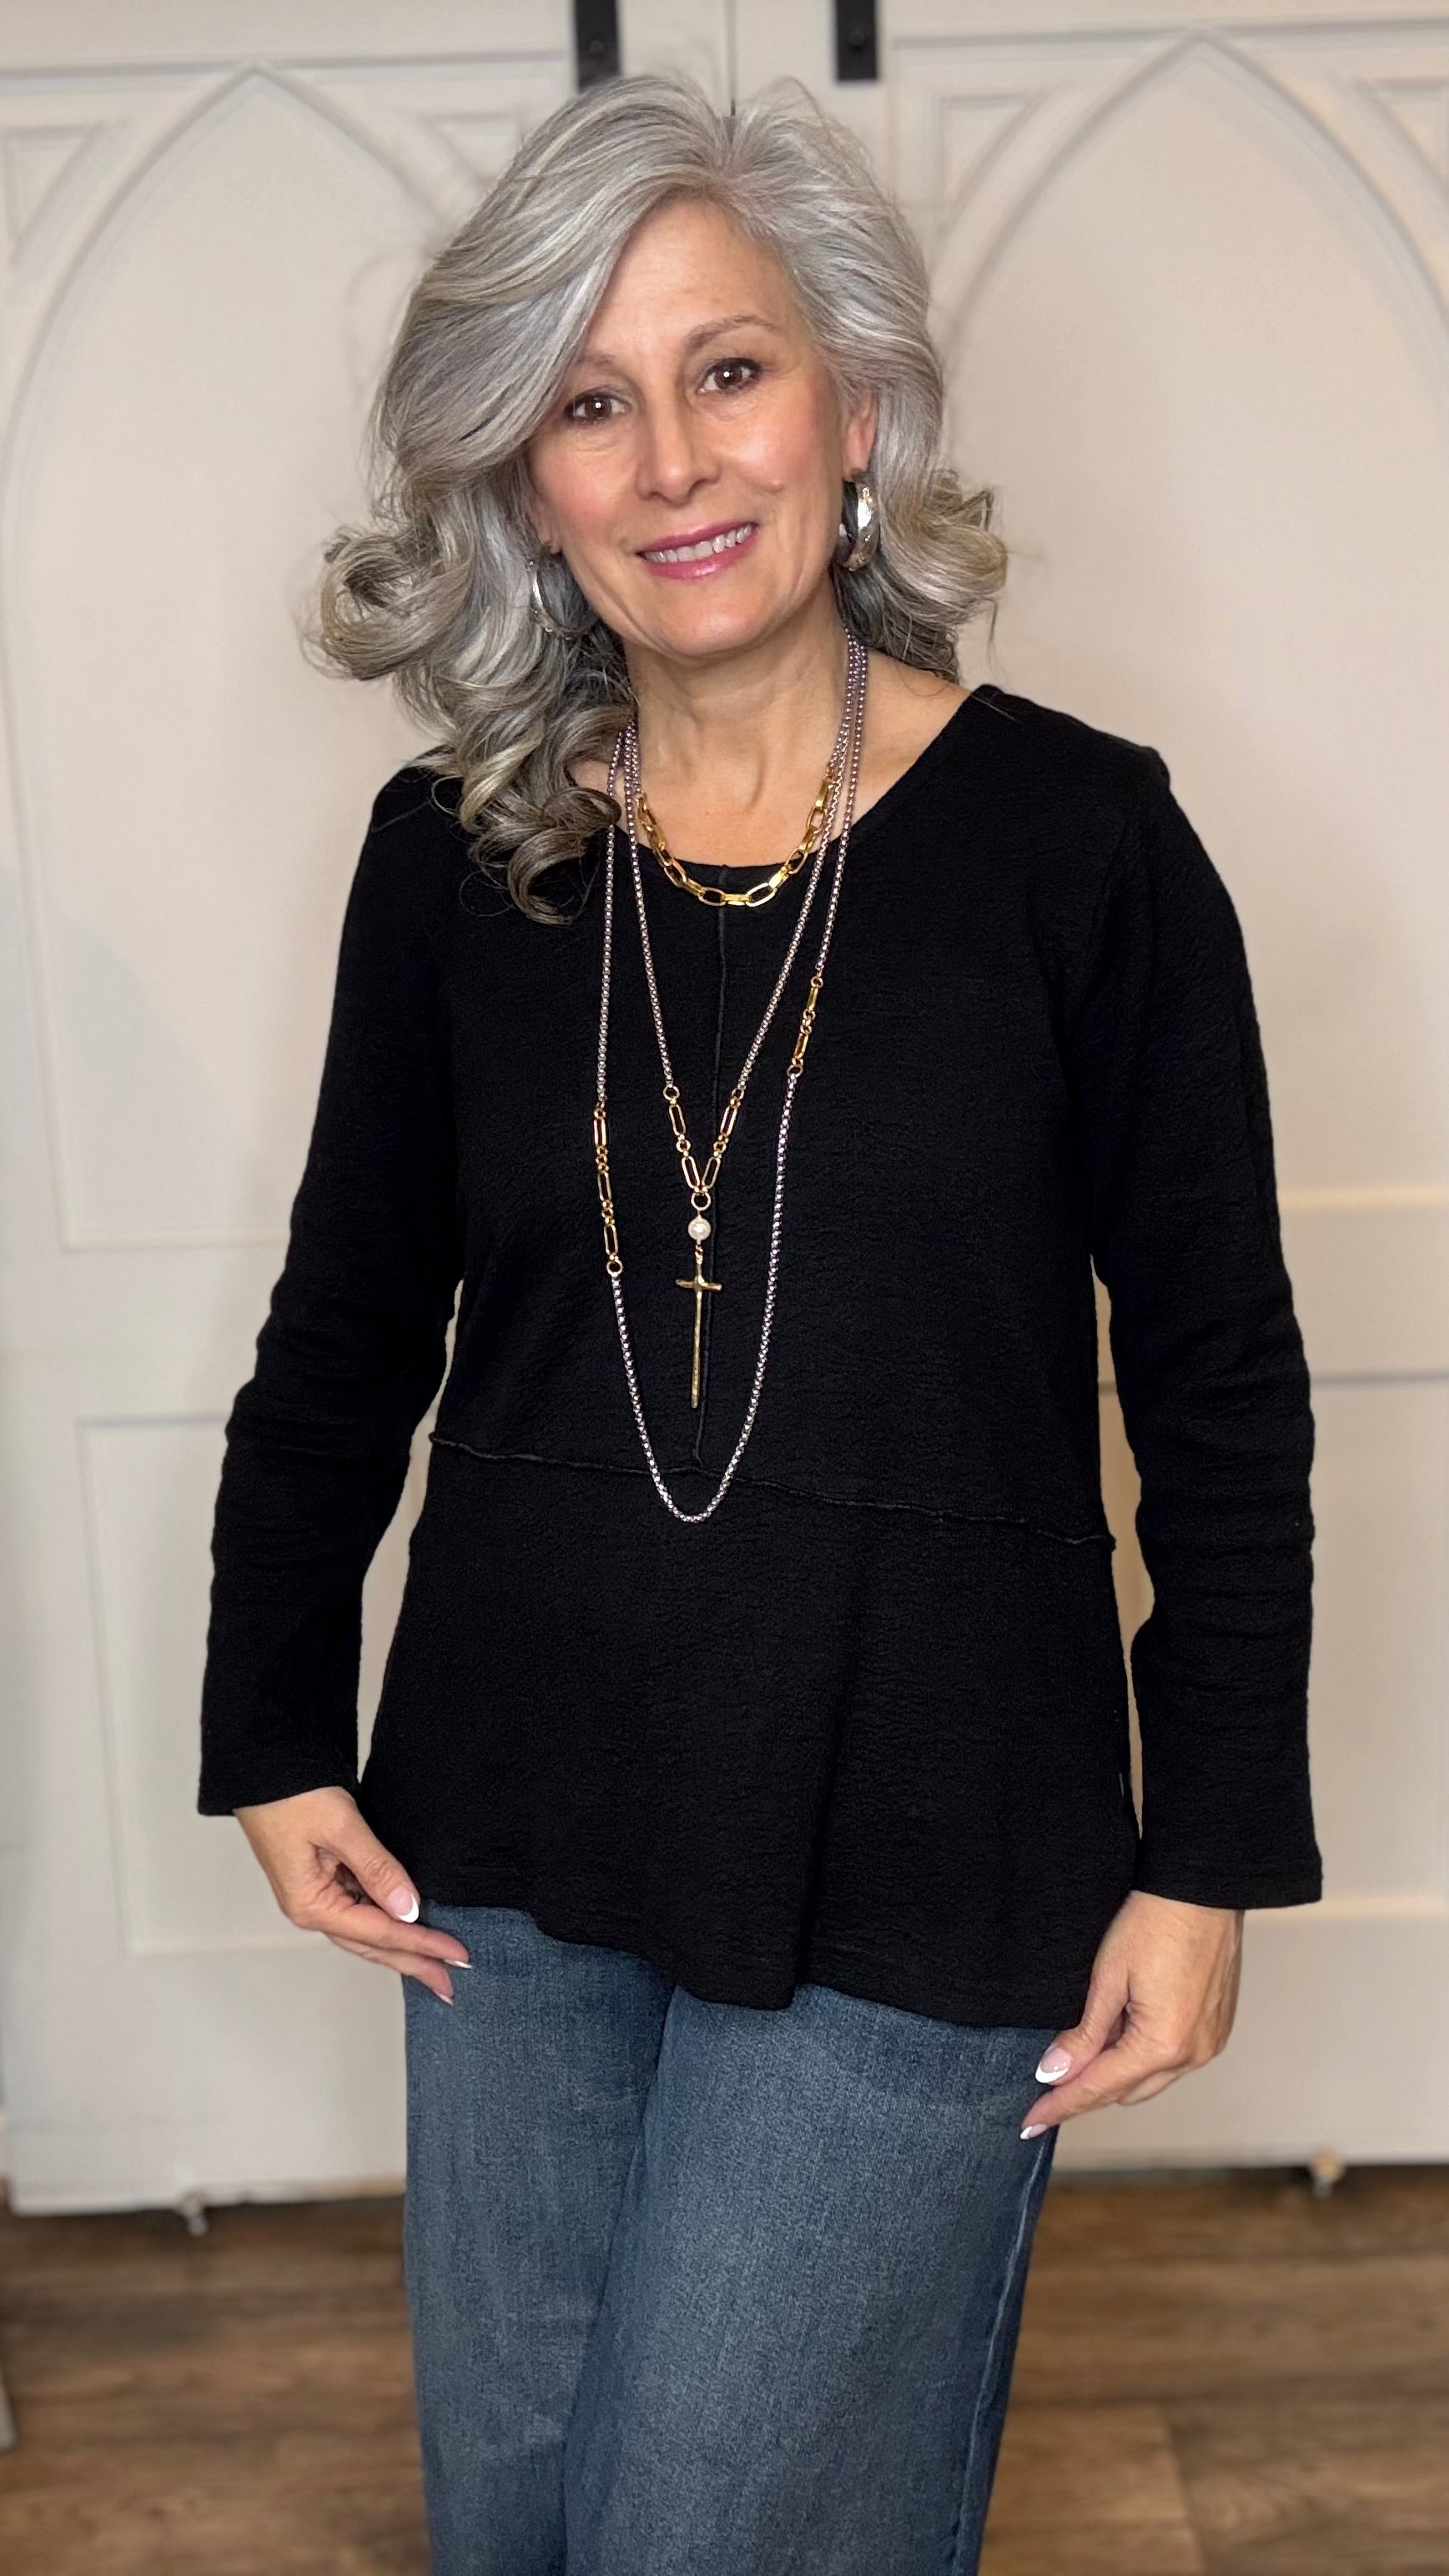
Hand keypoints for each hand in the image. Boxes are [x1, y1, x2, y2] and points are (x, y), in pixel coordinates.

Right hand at [234, 1786, 470, 2002]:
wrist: (263, 1766)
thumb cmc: (292, 1794)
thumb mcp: (341, 1828)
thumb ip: (378, 1869)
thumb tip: (409, 1909)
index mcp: (312, 1904)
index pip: (379, 1933)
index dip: (422, 1944)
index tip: (457, 1956)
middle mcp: (312, 1908)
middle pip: (372, 1945)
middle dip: (414, 1963)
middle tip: (451, 1984)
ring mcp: (316, 1895)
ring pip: (368, 1931)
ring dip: (402, 1947)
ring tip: (437, 1964)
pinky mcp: (323, 1878)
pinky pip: (362, 1909)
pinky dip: (388, 1921)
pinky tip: (410, 1927)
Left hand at [1018, 1889, 1243, 2136]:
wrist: (1202, 1888)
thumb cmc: (1154, 1922)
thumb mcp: (1106, 1977)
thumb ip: (1082, 2034)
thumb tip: (1055, 2072)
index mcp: (1162, 2044)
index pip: (1098, 2089)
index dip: (1060, 2104)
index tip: (1030, 2121)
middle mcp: (1192, 2054)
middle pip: (1126, 2092)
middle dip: (1086, 2090)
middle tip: (1047, 2082)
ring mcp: (1209, 2044)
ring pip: (1149, 2079)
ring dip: (1115, 2073)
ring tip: (1082, 2047)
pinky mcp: (1216, 2029)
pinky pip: (1172, 2061)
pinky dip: (1142, 2056)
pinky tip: (1119, 2031)